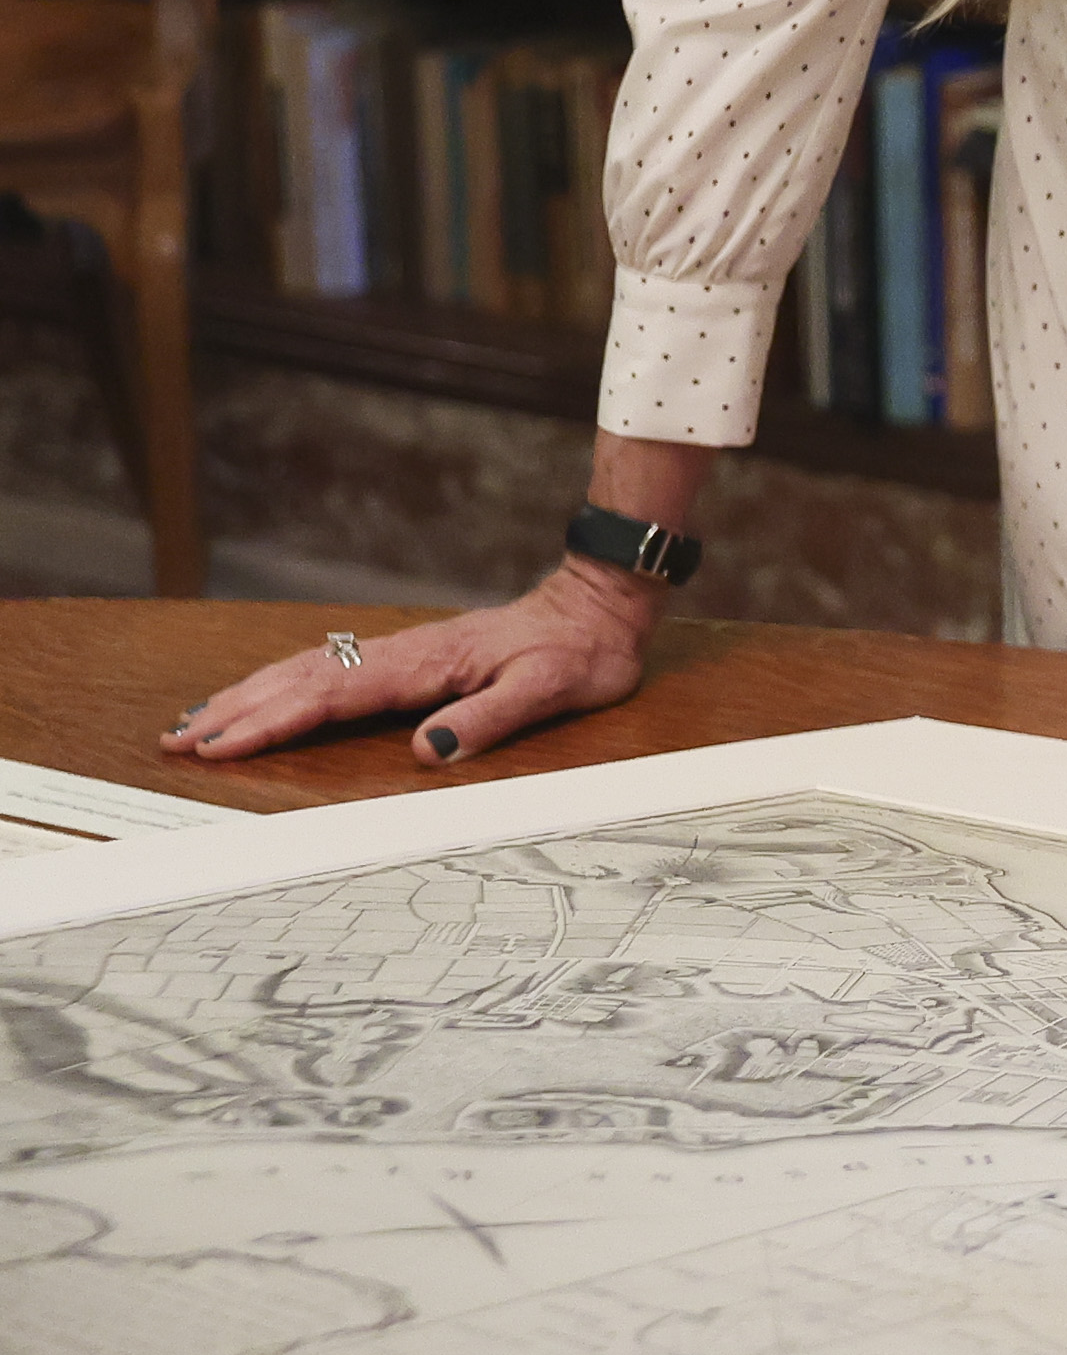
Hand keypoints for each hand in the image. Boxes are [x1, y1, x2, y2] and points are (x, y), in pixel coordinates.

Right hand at [161, 564, 656, 769]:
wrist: (600, 604)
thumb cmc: (581, 651)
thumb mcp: (552, 689)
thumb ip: (491, 717)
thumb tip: (426, 750)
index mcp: (426, 664)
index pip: (331, 696)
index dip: (273, 721)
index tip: (222, 744)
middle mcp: (403, 653)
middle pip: (301, 680)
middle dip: (237, 711)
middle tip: (178, 741)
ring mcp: (402, 651)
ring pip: (307, 671)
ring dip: (248, 696)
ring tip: (194, 722)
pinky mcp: (408, 657)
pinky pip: (329, 670)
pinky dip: (283, 684)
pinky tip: (262, 697)